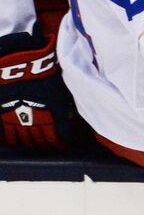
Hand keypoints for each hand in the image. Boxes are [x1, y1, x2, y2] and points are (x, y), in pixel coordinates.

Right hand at [0, 30, 72, 150]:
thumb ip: (61, 103)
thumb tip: (67, 111)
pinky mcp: (5, 116)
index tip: (61, 146)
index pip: (58, 135)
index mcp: (54, 114)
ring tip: (33, 146)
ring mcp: (19, 120)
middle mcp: (37, 121)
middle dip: (46, 145)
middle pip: (42, 140)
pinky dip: (12, 140)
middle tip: (47, 148)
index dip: (60, 142)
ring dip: (30, 144)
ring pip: (26, 140)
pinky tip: (14, 142)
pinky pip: (8, 134)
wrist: (21, 66)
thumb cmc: (44, 73)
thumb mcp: (59, 89)